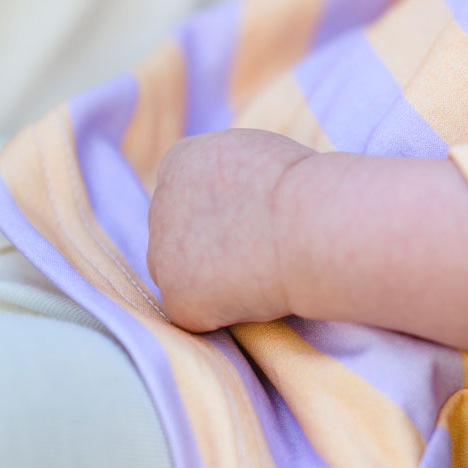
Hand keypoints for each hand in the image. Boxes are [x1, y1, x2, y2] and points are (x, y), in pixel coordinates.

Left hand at [147, 129, 314, 330]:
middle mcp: (159, 203)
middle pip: (177, 235)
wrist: (307, 225)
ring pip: (180, 275)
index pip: (186, 193)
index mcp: (181, 161)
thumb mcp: (259, 154)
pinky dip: (222, 313)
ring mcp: (161, 253)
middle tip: (257, 253)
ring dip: (211, 280)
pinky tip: (255, 296)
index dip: (220, 212)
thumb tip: (236, 201)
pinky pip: (194, 313)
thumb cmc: (304, 189)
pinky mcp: (176, 298)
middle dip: (209, 247)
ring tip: (260, 273)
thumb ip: (231, 176)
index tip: (250, 222)